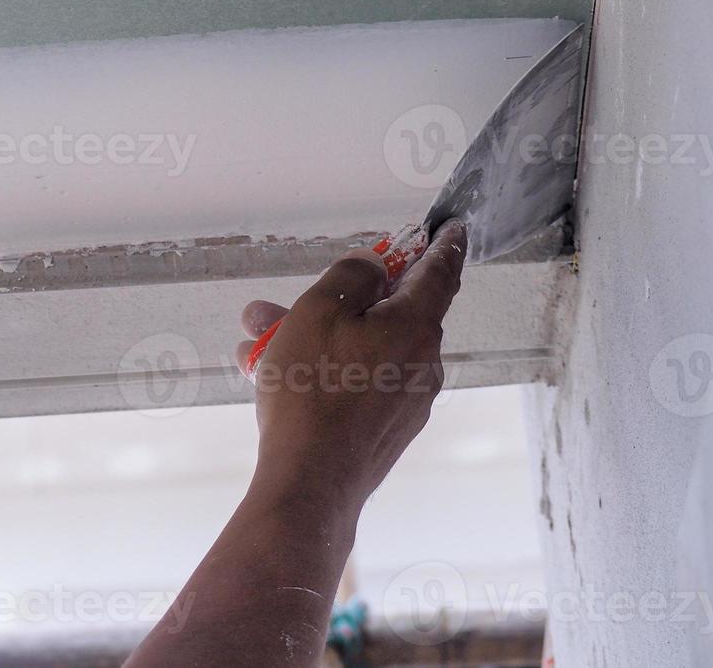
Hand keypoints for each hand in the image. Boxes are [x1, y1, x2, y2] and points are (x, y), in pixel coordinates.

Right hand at [237, 219, 467, 509]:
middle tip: (293, 295)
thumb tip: (373, 267)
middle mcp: (424, 363)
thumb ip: (352, 275)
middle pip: (388, 312)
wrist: (310, 484)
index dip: (444, 244)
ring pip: (365, 349)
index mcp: (416, 326)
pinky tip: (275, 375)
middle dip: (341, 299)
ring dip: (321, 336)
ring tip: (259, 340)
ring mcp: (408, 401)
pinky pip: (359, 382)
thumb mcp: (319, 310)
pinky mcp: (387, 431)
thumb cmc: (311, 393)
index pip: (441, 271)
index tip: (452, 229)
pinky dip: (327, 369)